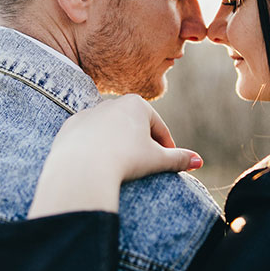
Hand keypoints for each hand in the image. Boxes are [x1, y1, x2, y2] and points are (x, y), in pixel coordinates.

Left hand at [28, 95, 202, 218]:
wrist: (82, 167)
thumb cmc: (125, 160)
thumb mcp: (157, 160)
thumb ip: (178, 159)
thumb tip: (199, 161)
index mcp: (137, 104)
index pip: (158, 127)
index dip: (166, 146)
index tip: (169, 161)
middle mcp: (111, 103)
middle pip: (133, 127)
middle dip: (141, 144)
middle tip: (147, 165)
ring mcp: (88, 114)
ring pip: (109, 132)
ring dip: (118, 145)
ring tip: (121, 166)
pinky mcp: (70, 127)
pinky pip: (88, 139)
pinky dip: (95, 149)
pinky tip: (98, 164)